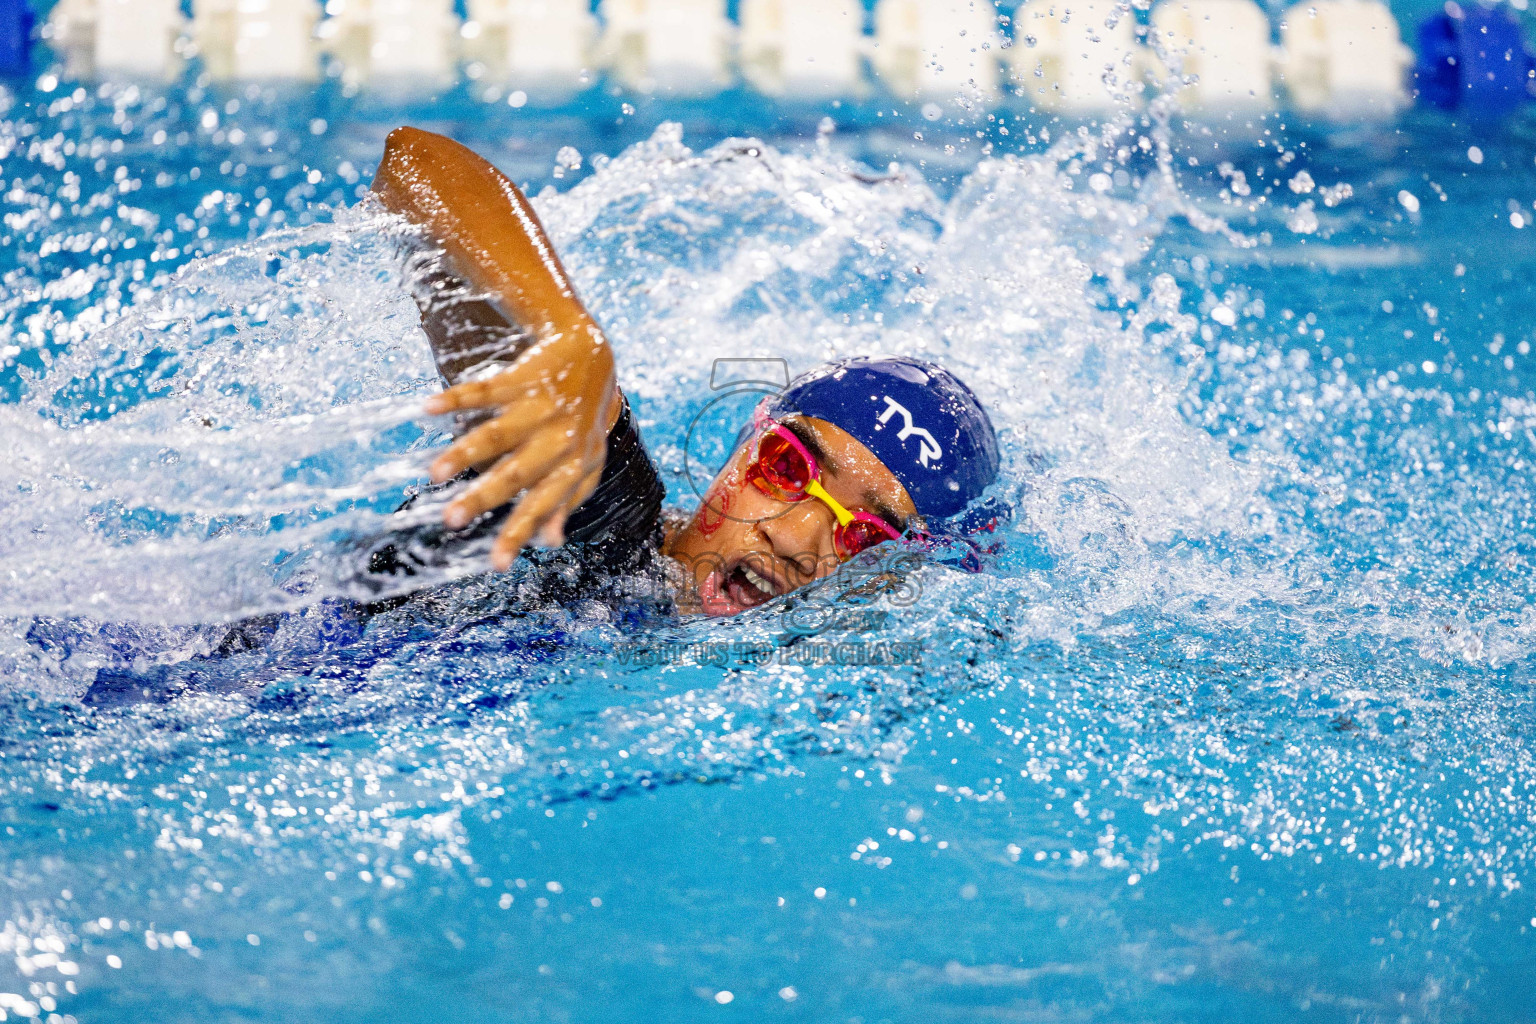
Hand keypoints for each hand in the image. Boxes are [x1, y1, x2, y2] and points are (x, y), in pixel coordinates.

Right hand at [423, 324, 616, 570]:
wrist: (592, 355)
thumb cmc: (582, 420)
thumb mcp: (585, 462)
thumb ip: (566, 500)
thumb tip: (551, 542)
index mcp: (572, 465)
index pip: (542, 505)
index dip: (520, 534)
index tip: (496, 565)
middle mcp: (557, 439)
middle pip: (516, 474)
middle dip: (483, 498)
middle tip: (450, 520)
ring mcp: (540, 408)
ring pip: (498, 434)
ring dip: (465, 453)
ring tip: (433, 474)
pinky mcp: (522, 377)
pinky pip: (486, 389)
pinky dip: (457, 399)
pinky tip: (428, 409)